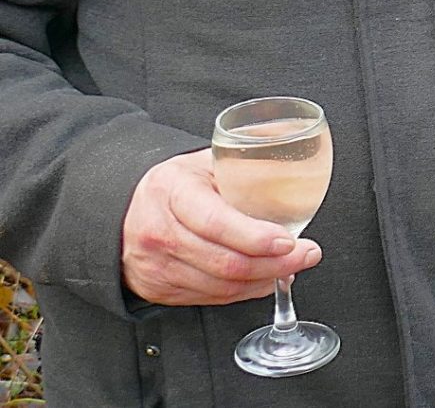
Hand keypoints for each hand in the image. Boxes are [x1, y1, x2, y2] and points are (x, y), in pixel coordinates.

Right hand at [121, 150, 320, 306]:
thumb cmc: (177, 183)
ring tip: (292, 266)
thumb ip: (249, 155)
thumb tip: (295, 136)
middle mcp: (159, 231)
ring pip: (221, 287)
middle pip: (224, 262)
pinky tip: (264, 278)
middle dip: (275, 264)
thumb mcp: (206, 159)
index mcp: (172, 191)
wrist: (125, 209)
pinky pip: (211, 299)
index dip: (255, 237)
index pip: (216, 222)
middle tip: (306, 254)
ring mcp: (156, 265)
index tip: (289, 240)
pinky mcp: (159, 288)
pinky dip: (245, 292)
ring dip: (265, 280)